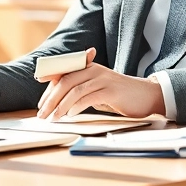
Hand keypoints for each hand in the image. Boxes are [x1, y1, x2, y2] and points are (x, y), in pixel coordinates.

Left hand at [36, 48, 163, 119]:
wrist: (146, 96)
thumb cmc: (119, 95)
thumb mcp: (97, 89)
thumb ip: (81, 90)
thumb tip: (58, 101)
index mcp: (89, 67)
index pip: (63, 71)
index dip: (48, 82)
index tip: (39, 99)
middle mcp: (94, 70)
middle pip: (65, 81)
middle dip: (50, 98)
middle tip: (41, 114)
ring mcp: (103, 79)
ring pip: (75, 89)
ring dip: (60, 105)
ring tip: (52, 117)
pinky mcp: (111, 91)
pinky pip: (89, 97)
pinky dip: (76, 106)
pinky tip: (70, 115)